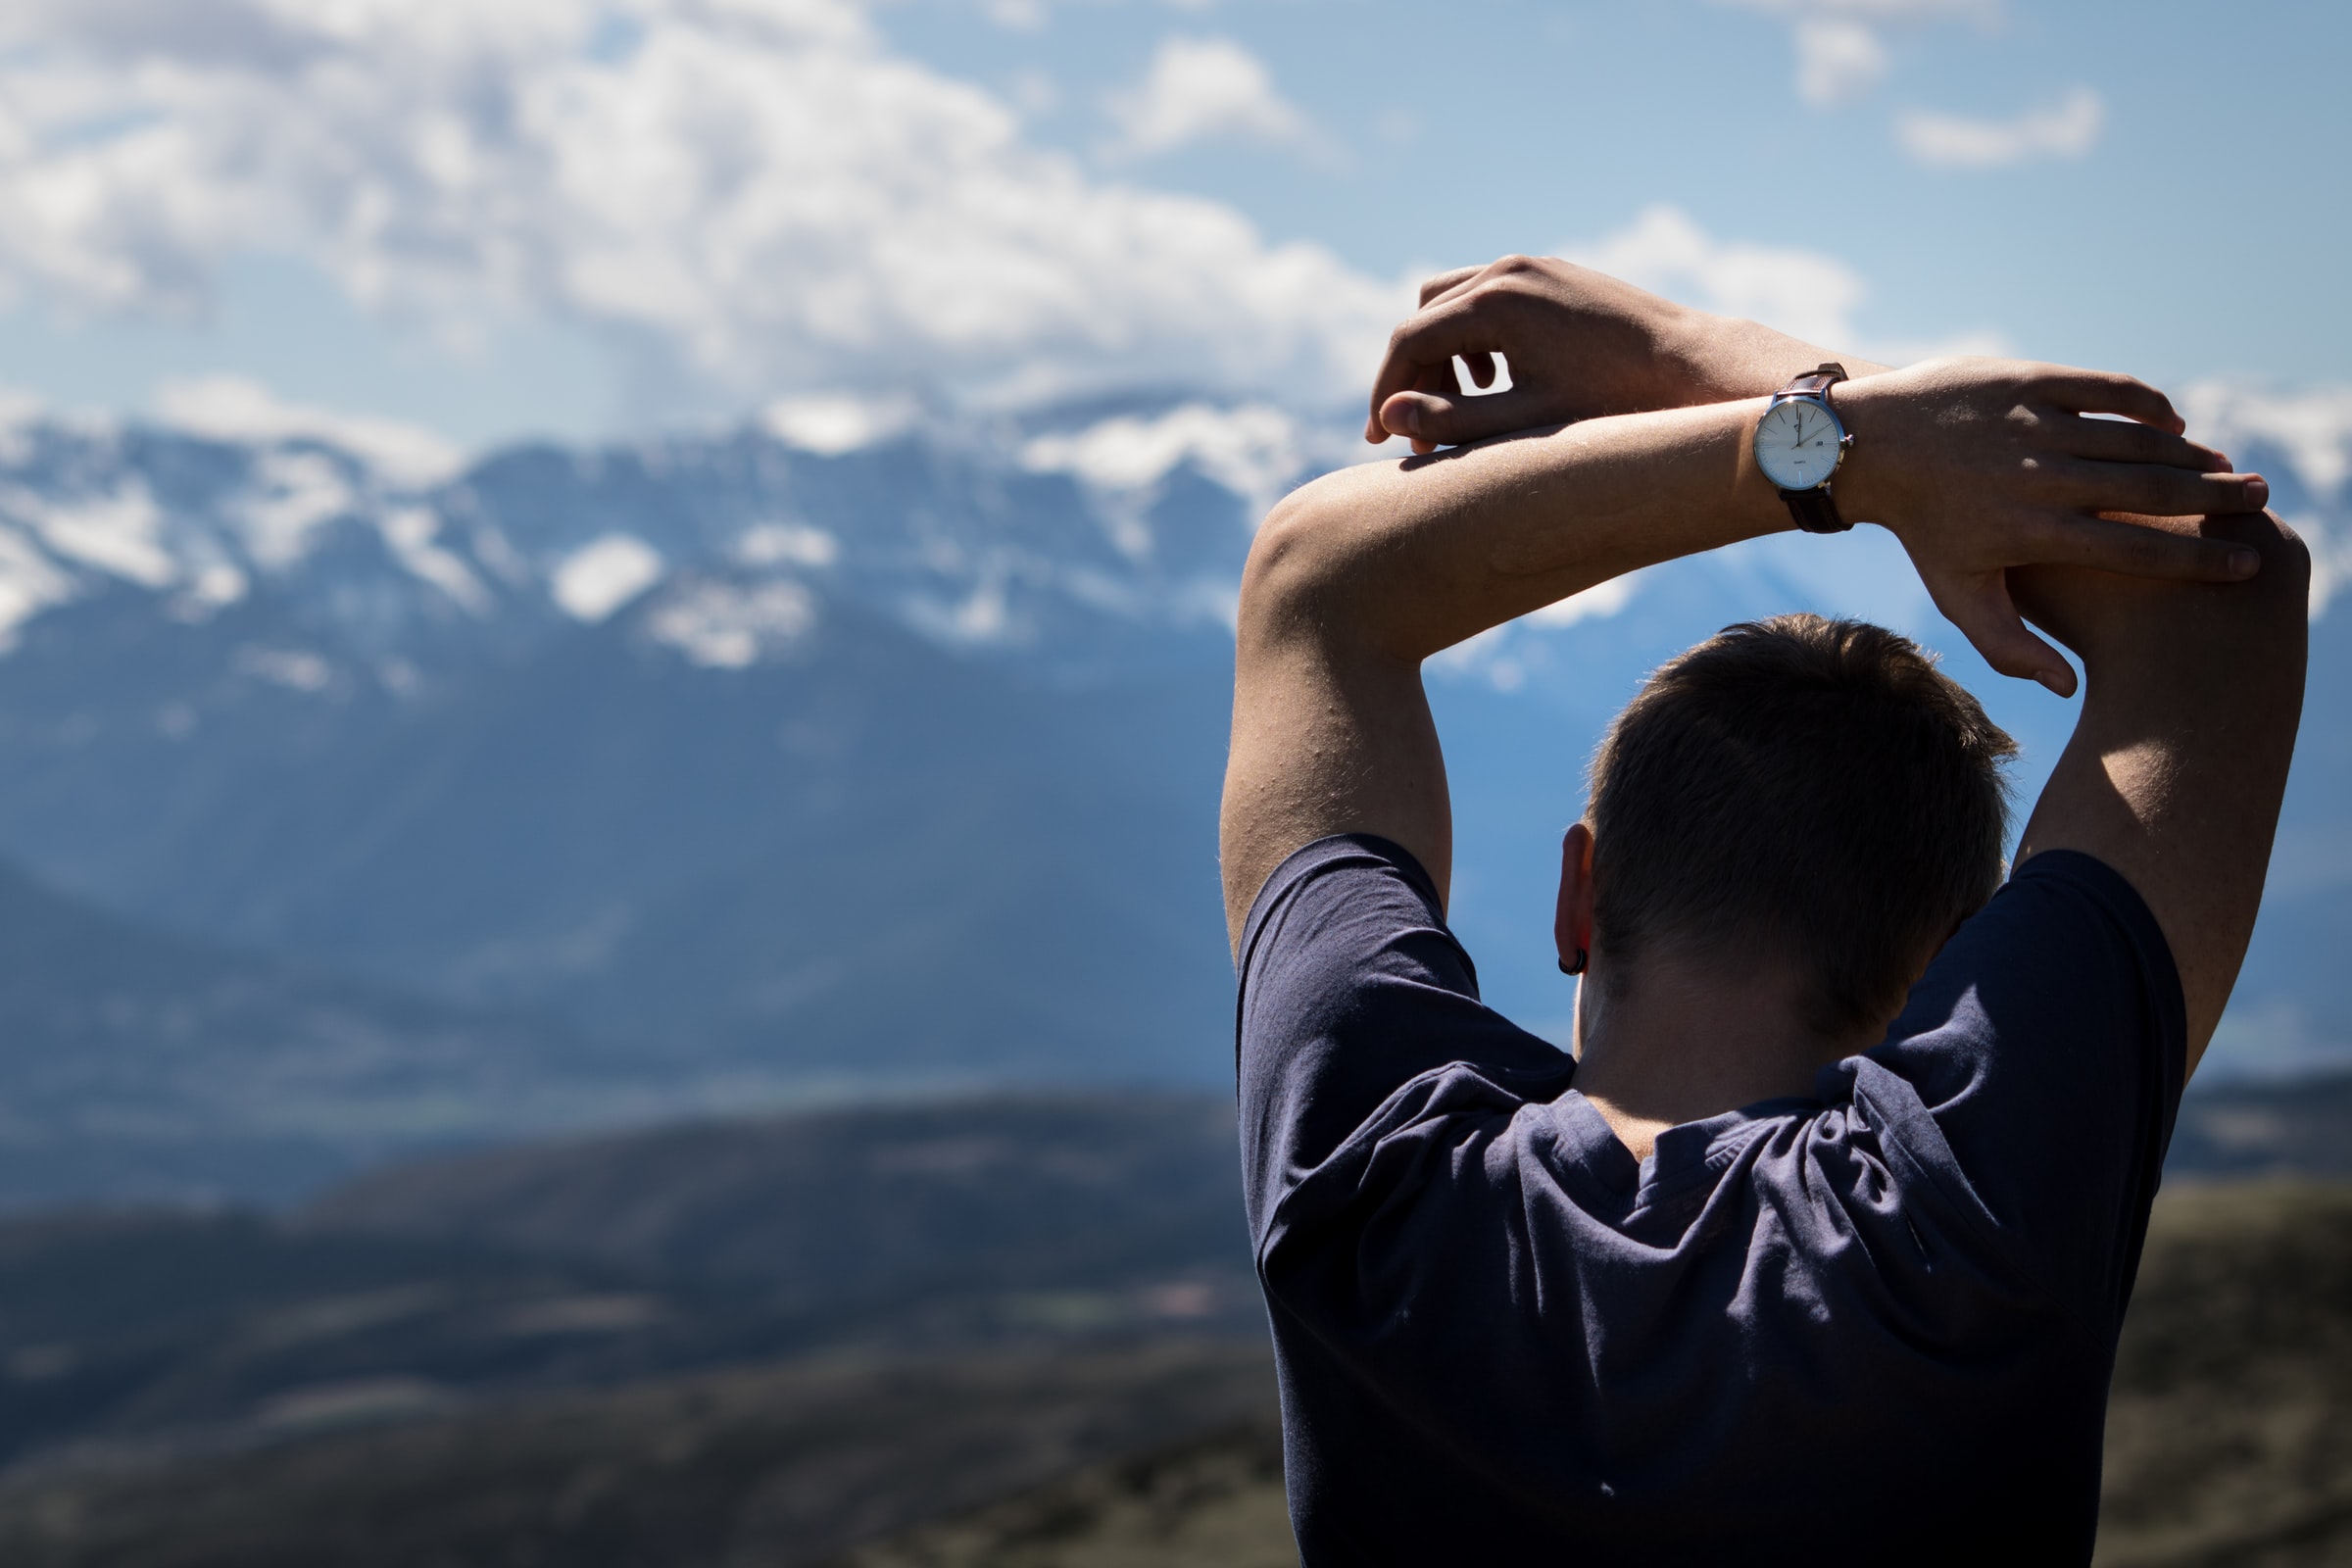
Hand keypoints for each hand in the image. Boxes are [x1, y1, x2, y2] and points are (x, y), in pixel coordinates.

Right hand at [1364, 254, 1877, 452]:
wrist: (1692, 367)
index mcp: (1494, 303)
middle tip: (1419, 433)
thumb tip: (1389, 417)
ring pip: (1454, 303)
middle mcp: (1507, 271)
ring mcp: (1532, 266)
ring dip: (1444, 355)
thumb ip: (1451, 422)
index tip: (1379, 440)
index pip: (1408, 342)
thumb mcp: (1525, 424)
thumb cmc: (1614, 403)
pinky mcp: (1554, 274)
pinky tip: (1500, 382)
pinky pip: (1491, 298)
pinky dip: (1477, 338)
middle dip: (1413, 374)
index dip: (1386, 393)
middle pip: (1425, 317)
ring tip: (1462, 409)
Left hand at [1832, 358, 2269, 695]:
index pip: (2135, 550)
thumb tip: (2069, 688)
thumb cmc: (1924, 529)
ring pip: (2136, 437)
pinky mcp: (2028, 380)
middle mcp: (2039, 476)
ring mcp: (2034, 424)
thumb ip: (2011, 646)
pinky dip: (2148, 403)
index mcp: (2033, 531)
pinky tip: (2172, 421)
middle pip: (2152, 489)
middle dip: (2216, 497)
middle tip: (2259, 500)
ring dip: (2190, 450)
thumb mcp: (1958, 595)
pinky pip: (2107, 388)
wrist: (1871, 448)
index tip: (2245, 565)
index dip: (2198, 559)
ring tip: (2225, 466)